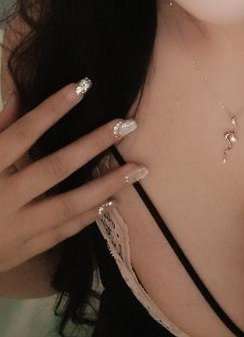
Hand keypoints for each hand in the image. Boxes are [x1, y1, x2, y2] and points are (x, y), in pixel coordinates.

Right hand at [0, 78, 145, 271]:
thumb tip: (19, 93)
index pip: (22, 134)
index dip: (51, 109)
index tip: (81, 86)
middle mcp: (3, 198)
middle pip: (54, 168)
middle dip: (93, 144)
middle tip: (127, 124)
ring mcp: (15, 228)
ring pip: (67, 205)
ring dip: (106, 186)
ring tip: (137, 169)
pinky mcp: (24, 250)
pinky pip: (62, 232)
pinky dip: (87, 217)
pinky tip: (111, 201)